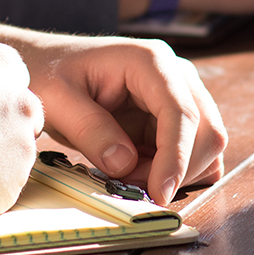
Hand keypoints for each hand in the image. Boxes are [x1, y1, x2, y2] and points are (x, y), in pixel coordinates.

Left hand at [0, 26, 226, 205]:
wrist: (46, 65)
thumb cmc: (49, 73)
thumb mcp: (57, 100)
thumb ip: (90, 130)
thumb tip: (125, 164)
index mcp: (150, 61)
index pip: (181, 112)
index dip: (176, 157)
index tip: (159, 193)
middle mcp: (175, 74)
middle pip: (207, 130)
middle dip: (177, 169)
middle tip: (131, 187)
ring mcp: (179, 95)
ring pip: (206, 145)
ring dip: (175, 173)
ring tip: (128, 175)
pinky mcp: (173, 118)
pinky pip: (193, 152)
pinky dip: (175, 172)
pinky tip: (140, 172)